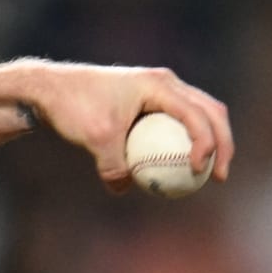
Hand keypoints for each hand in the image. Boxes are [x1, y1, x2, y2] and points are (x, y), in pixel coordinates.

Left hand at [25, 62, 233, 193]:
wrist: (48, 89)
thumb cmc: (72, 107)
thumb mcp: (94, 140)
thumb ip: (114, 167)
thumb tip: (125, 189)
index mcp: (158, 84)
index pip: (197, 114)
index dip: (207, 143)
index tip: (197, 170)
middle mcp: (164, 82)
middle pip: (211, 111)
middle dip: (223, 144)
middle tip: (221, 177)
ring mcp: (158, 90)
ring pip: (198, 115)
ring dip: (209, 142)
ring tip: (209, 175)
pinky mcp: (148, 102)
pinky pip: (176, 123)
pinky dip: (184, 143)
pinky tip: (178, 169)